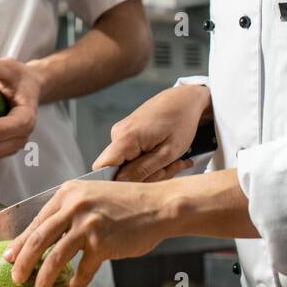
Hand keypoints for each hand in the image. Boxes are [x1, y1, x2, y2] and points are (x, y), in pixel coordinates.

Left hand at [3, 179, 172, 286]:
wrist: (158, 205)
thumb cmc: (126, 203)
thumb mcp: (91, 197)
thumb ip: (69, 211)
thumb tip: (44, 237)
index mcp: (68, 193)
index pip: (36, 220)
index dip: (20, 241)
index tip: (9, 256)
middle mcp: (75, 206)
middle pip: (38, 238)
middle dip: (23, 262)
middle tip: (16, 277)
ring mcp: (88, 225)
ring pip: (55, 257)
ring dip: (44, 278)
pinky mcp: (102, 243)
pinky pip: (83, 270)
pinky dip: (75, 284)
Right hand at [93, 82, 211, 181]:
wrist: (185, 99)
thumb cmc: (180, 122)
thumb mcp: (167, 152)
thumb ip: (142, 170)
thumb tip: (121, 184)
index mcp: (124, 138)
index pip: (101, 168)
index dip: (114, 183)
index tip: (137, 187)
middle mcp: (118, 135)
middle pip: (120, 170)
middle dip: (146, 177)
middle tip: (170, 169)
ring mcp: (122, 134)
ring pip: (130, 165)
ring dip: (153, 170)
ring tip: (175, 161)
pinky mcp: (129, 135)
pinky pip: (134, 157)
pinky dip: (152, 161)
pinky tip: (169, 157)